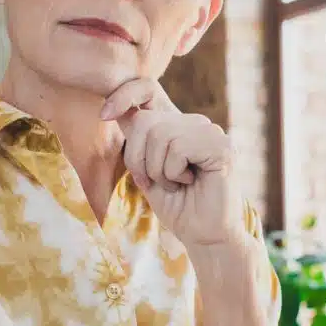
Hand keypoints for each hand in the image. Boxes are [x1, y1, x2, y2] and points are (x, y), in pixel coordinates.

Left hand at [100, 78, 244, 249]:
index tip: (104, 115)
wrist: (204, 236)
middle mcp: (195, 122)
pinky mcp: (222, 146)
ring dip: (157, 170)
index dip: (123, 94)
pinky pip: (178, 148)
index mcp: (177, 124)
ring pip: (159, 134)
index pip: (146, 89)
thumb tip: (114, 109)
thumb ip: (136, 139)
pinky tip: (190, 183)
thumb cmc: (177, 206)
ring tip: (175, 183)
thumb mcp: (146, 169)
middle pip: (145, 120)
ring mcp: (211, 131)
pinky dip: (173, 172)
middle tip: (152, 181)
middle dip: (137, 158)